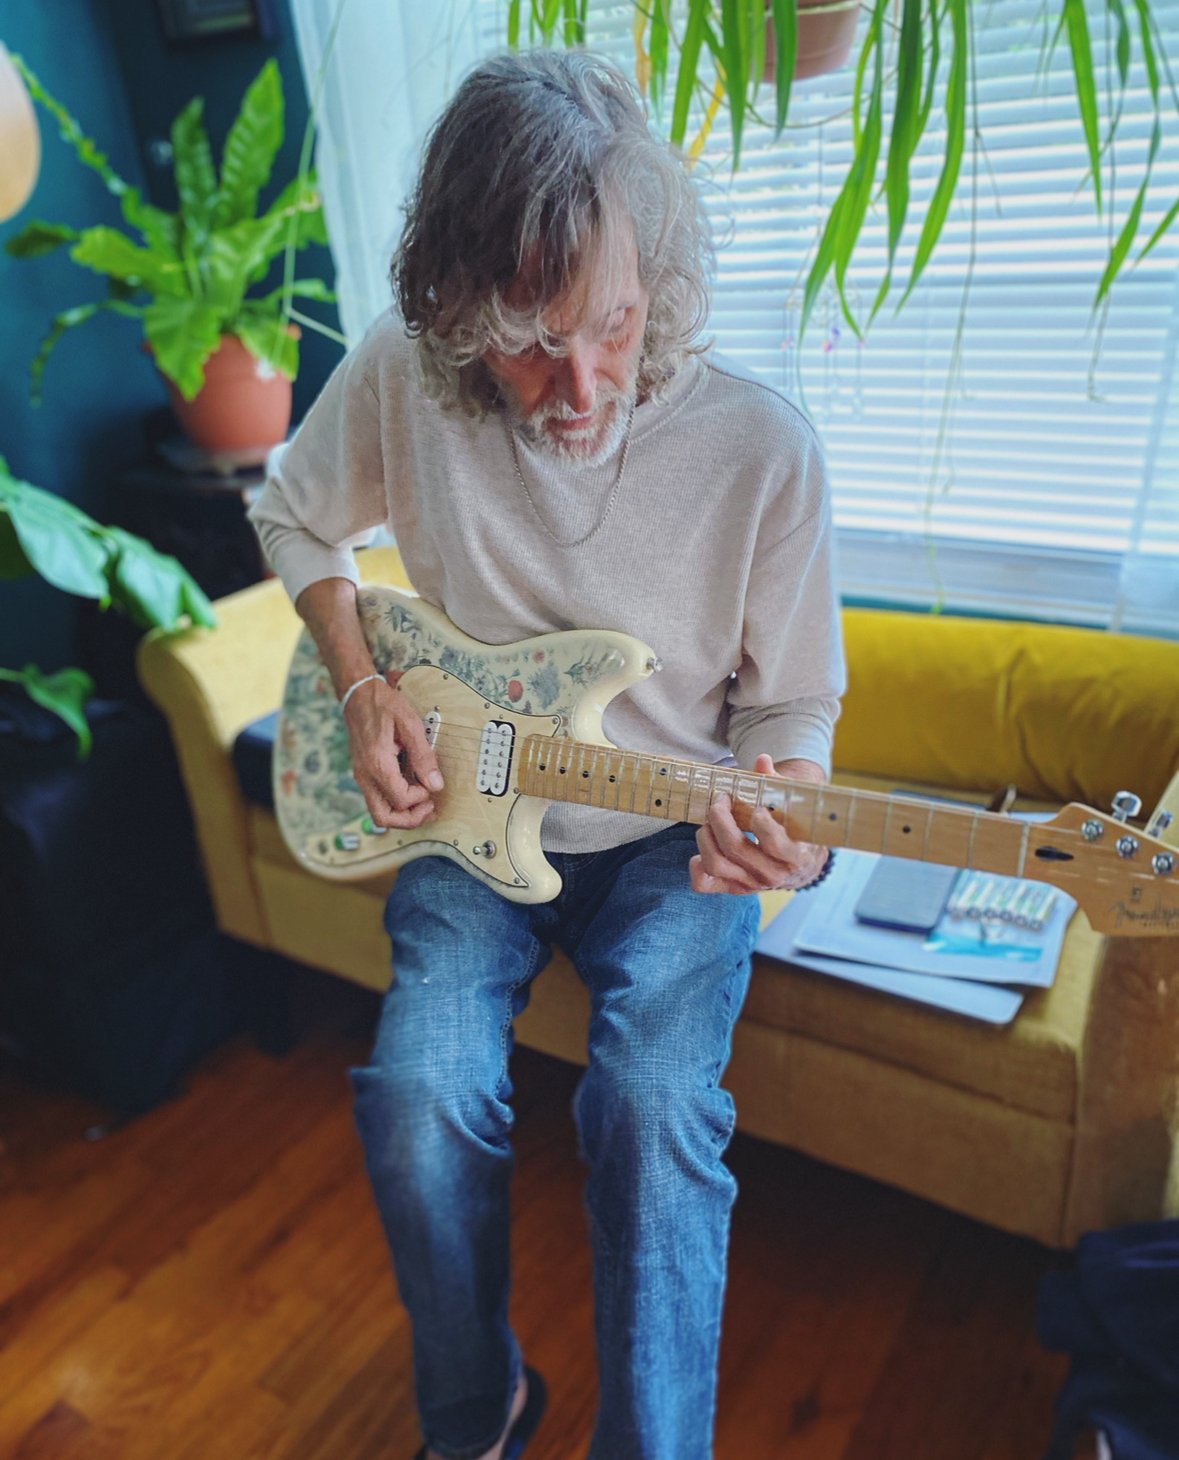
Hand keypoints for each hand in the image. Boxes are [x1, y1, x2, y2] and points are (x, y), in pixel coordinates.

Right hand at [341, 673, 443, 829]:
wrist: (357, 695)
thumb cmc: (383, 704)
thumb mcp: (409, 724)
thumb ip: (423, 756)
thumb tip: (435, 783)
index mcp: (377, 763)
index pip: (400, 800)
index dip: (420, 798)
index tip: (430, 784)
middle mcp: (365, 775)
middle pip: (384, 818)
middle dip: (410, 820)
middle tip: (429, 808)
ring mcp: (362, 777)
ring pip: (379, 813)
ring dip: (402, 815)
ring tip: (423, 804)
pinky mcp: (364, 775)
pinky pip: (378, 800)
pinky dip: (395, 804)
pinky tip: (411, 792)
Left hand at [690, 753, 828, 894]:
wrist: (799, 863)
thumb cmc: (795, 828)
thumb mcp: (793, 807)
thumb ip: (777, 783)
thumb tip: (762, 760)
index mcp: (795, 856)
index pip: (774, 843)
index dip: (760, 821)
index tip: (756, 806)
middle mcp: (773, 875)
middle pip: (735, 848)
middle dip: (720, 818)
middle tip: (720, 800)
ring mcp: (751, 884)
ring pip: (716, 864)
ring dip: (705, 836)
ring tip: (709, 819)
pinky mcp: (734, 888)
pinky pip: (704, 884)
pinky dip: (696, 866)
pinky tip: (704, 846)